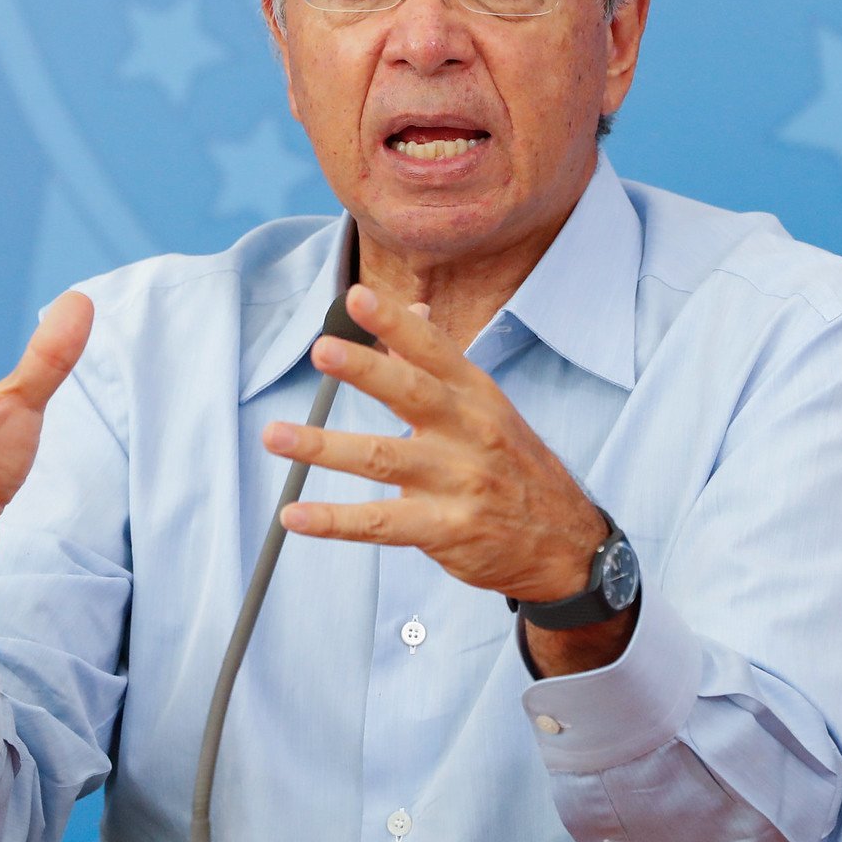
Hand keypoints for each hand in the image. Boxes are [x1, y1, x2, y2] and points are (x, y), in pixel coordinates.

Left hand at [262, 284, 609, 608]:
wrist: (566, 544)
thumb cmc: (514, 466)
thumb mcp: (488, 406)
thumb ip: (441, 360)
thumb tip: (409, 305)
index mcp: (476, 395)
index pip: (433, 349)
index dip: (396, 323)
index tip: (357, 297)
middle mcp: (469, 432)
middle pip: (411, 393)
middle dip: (366, 369)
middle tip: (321, 349)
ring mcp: (458, 482)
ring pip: (383, 458)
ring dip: (324, 446)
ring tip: (276, 434)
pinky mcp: (445, 529)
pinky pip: (379, 523)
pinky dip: (333, 520)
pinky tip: (293, 515)